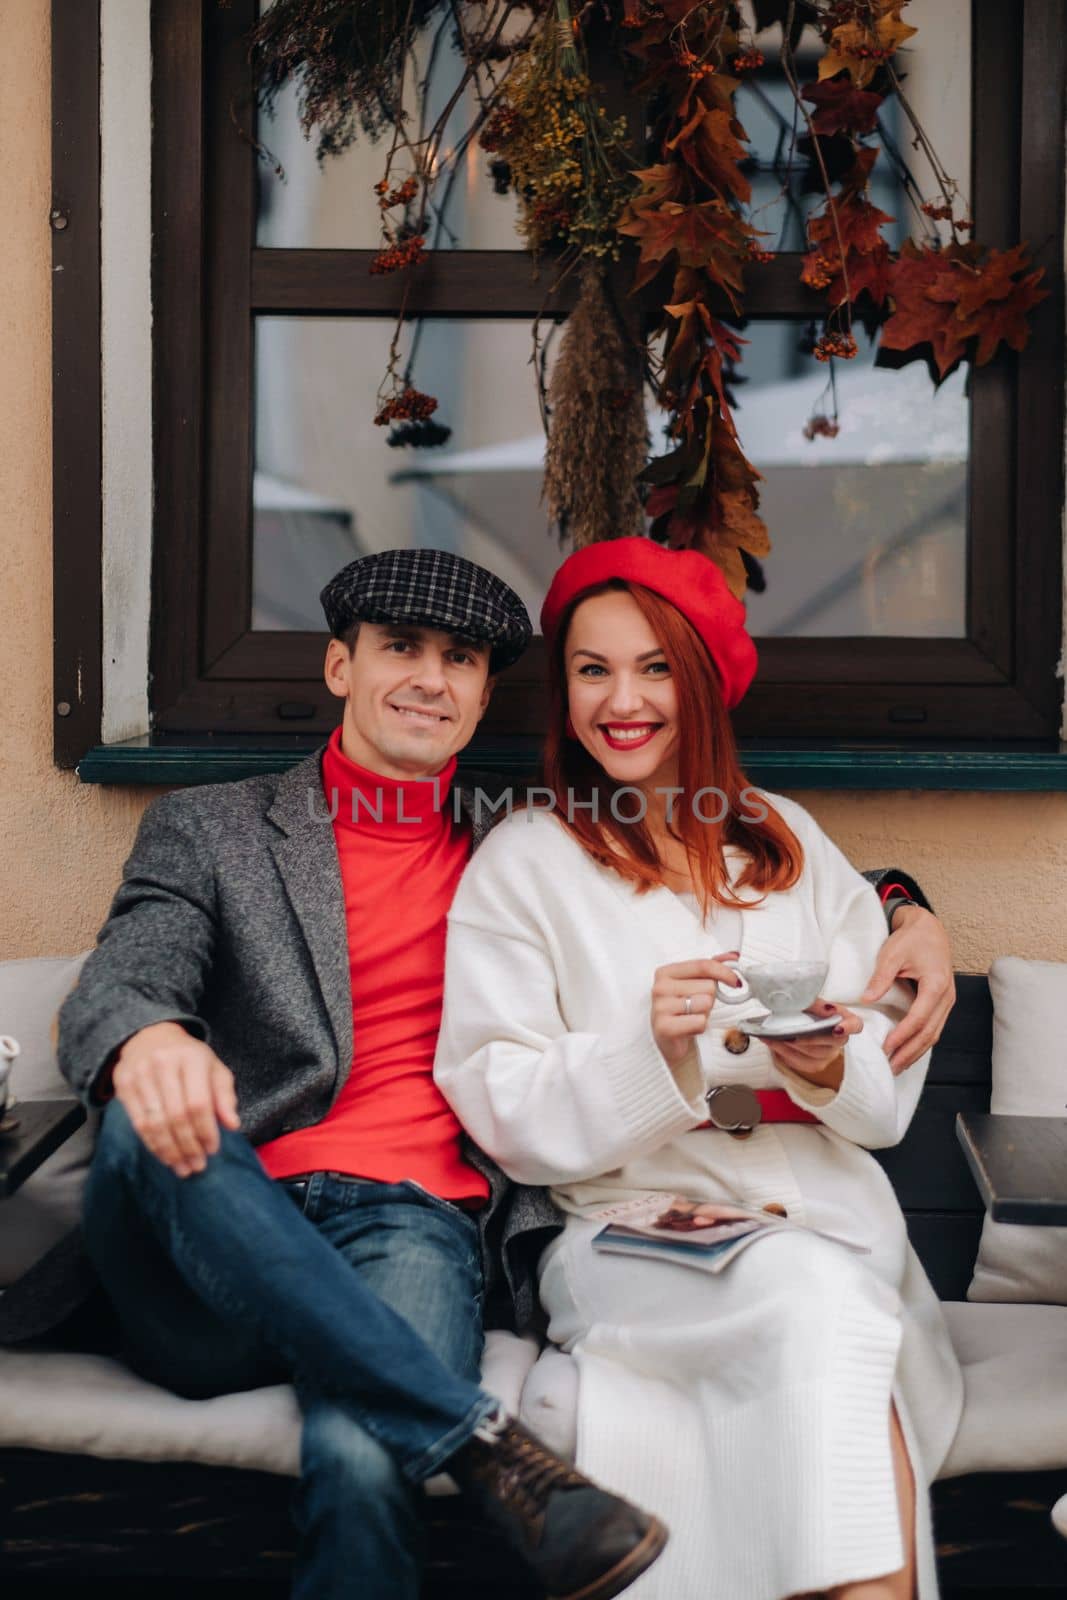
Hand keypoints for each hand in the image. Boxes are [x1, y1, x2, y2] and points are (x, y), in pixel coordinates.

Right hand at [111, 1021, 240, 1177]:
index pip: (198, 1102)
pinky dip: (152, 1144)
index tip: (212, 1150)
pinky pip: (138, 1122)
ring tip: (182, 1168)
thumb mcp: (214, 1069)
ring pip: (155, 1122)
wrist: (149, 1037)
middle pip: (176, 1115)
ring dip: (170, 1150)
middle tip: (197, 1166)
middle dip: (188, 1145)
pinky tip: (164, 1157)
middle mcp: (164, 1064)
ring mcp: (140, 1074)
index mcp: (191, 1058)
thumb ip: (225, 1096)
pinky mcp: (124, 1085)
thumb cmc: (189, 1059)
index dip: (206, 1130)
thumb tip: (233, 1125)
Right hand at [651, 953, 741, 1066]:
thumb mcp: (695, 985)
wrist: (670, 1039)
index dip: (724, 972)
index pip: (703, 965)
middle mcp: (660, 987)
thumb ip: (712, 968)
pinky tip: (689, 1028)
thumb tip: (732, 956)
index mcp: (666, 972)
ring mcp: (660, 1007)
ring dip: (704, 1013)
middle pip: (707, 986)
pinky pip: (699, 1022)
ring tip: (692, 1017)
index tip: (734, 981)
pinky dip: (700, 1027)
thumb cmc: (683, 1011)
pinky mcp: (664, 1027)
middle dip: (709, 998)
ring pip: (705, 1003)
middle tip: (696, 1006)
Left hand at [765, 998, 862, 1090]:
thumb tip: (820, 1006)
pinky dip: (784, 1052)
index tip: (838, 1028)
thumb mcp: (810, 1002)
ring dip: (792, 1046)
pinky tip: (773, 1043)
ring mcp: (829, 1055)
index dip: (850, 1027)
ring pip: (814, 1055)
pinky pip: (801, 1063)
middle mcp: (840, 1040)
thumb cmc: (807, 1011)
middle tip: (790, 1033)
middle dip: (809, 1039)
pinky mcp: (815, 1064)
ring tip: (774, 1037)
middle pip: (831, 1043)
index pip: (856, 1025)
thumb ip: (816, 1003)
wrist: (797, 1022)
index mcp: (844, 1020)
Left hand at [861, 904, 954, 1073]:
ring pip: (934, 1034)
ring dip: (916, 1052)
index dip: (902, 1035)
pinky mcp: (942, 1003)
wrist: (929, 929)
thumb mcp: (892, 953)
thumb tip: (866, 999)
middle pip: (929, 1033)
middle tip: (890, 1067)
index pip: (919, 1018)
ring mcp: (947, 1002)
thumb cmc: (912, 939)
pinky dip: (921, 1042)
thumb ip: (881, 977)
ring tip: (897, 1066)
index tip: (886, 1048)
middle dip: (909, 1052)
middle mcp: (947, 997)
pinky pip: (933, 1028)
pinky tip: (907, 1051)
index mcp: (936, 984)